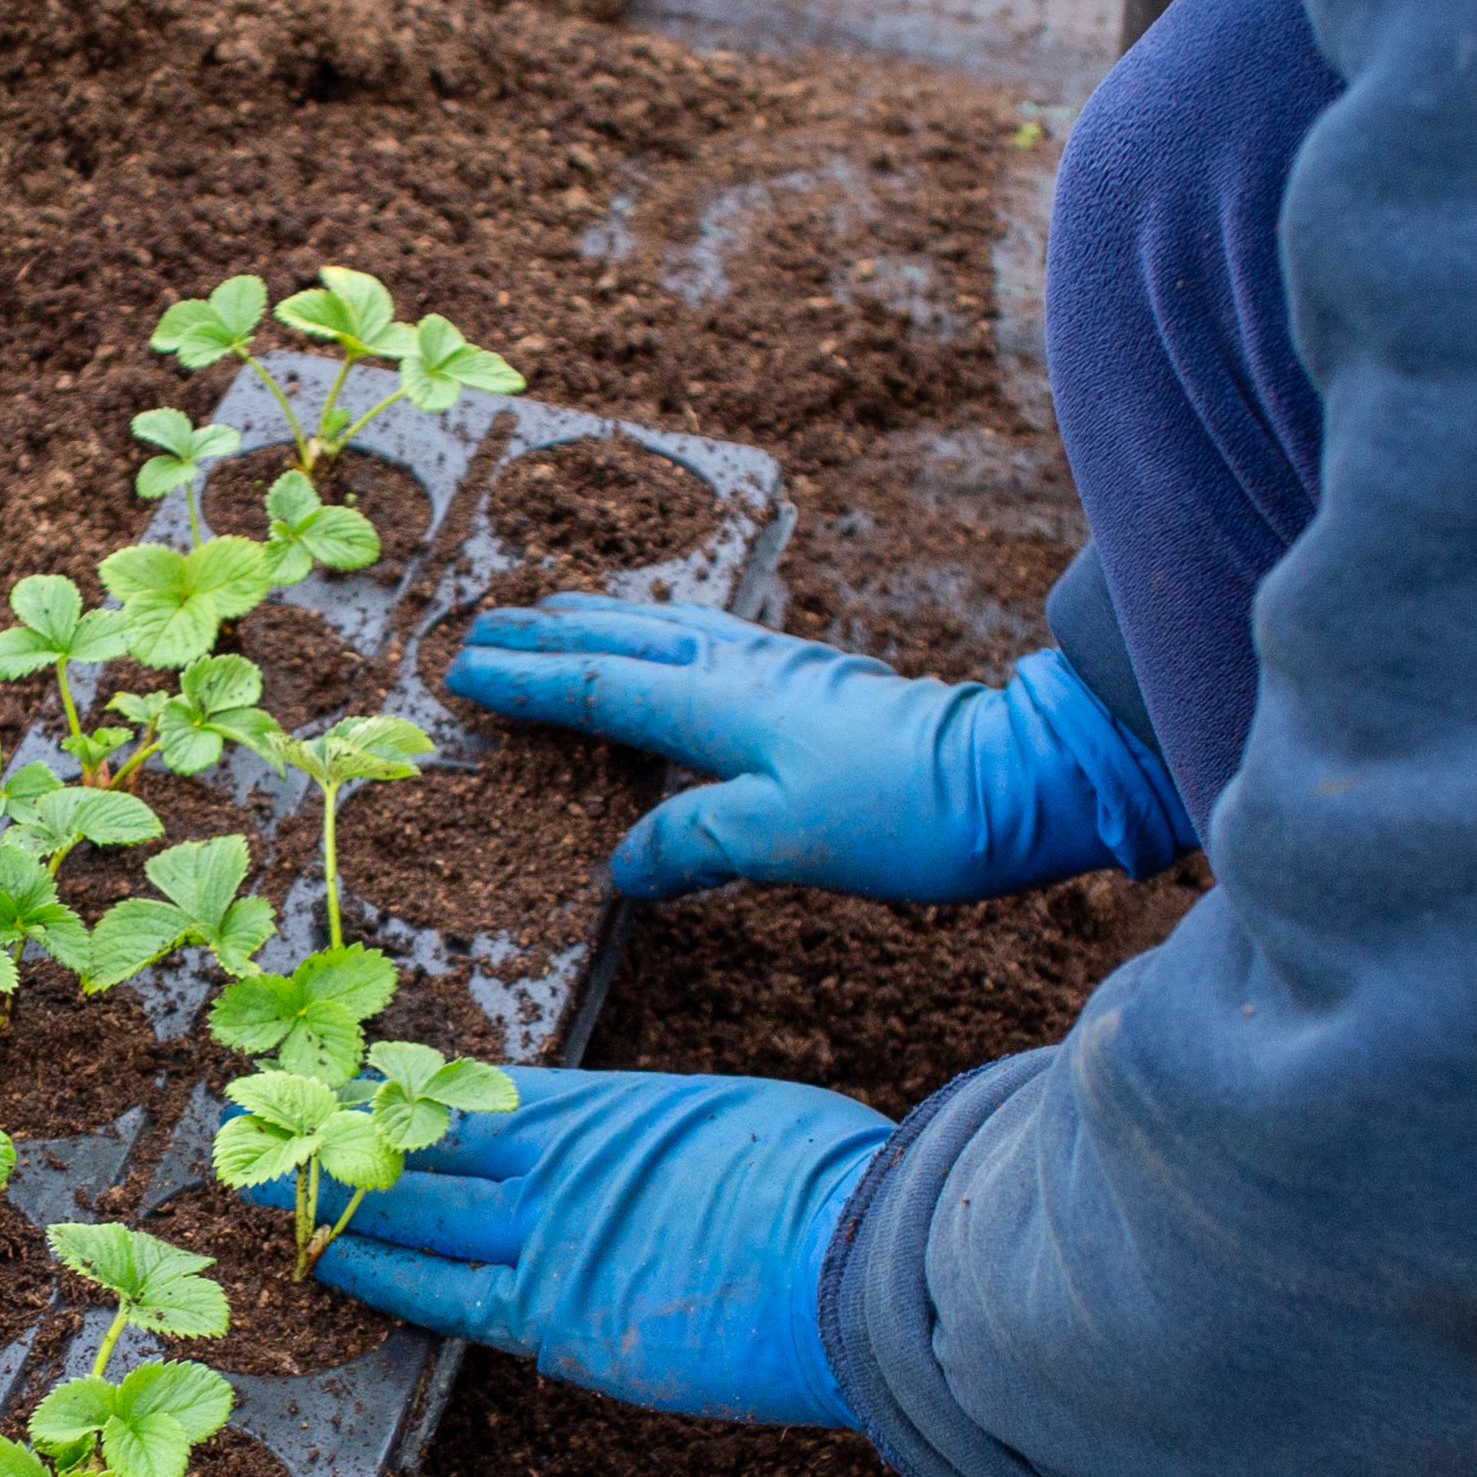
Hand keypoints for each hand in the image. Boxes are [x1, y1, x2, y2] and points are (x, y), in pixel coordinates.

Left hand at [256, 1063, 890, 1426]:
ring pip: (416, 1213)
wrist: (860, 1257)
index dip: (402, 1089)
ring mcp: (552, 1237)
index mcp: (608, 1109)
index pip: (477, 1095)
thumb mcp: (738, 1128)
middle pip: (423, 1143)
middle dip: (335, 1130)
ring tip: (251, 1182)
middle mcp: (562, 1163)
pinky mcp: (557, 1316)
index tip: (342, 1078)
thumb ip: (668, 1147)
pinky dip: (379, 1275)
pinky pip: (444, 1295)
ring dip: (329, 1196)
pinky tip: (319, 1259)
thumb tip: (659, 1167)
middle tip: (253, 1114)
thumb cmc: (833, 1190)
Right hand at [445, 597, 1193, 903]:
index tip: (463, 672)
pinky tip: (672, 642)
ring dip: (603, 620)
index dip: (527, 684)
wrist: (1012, 779)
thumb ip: (689, 843)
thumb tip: (619, 863)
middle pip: (623, 639)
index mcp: (718, 704)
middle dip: (549, 632)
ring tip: (557, 612)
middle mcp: (742, 669)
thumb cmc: (900, 813)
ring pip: (667, 628)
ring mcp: (781, 667)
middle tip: (484, 623)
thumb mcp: (779, 840)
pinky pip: (709, 640)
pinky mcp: (814, 680)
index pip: (597, 690)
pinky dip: (661, 632)